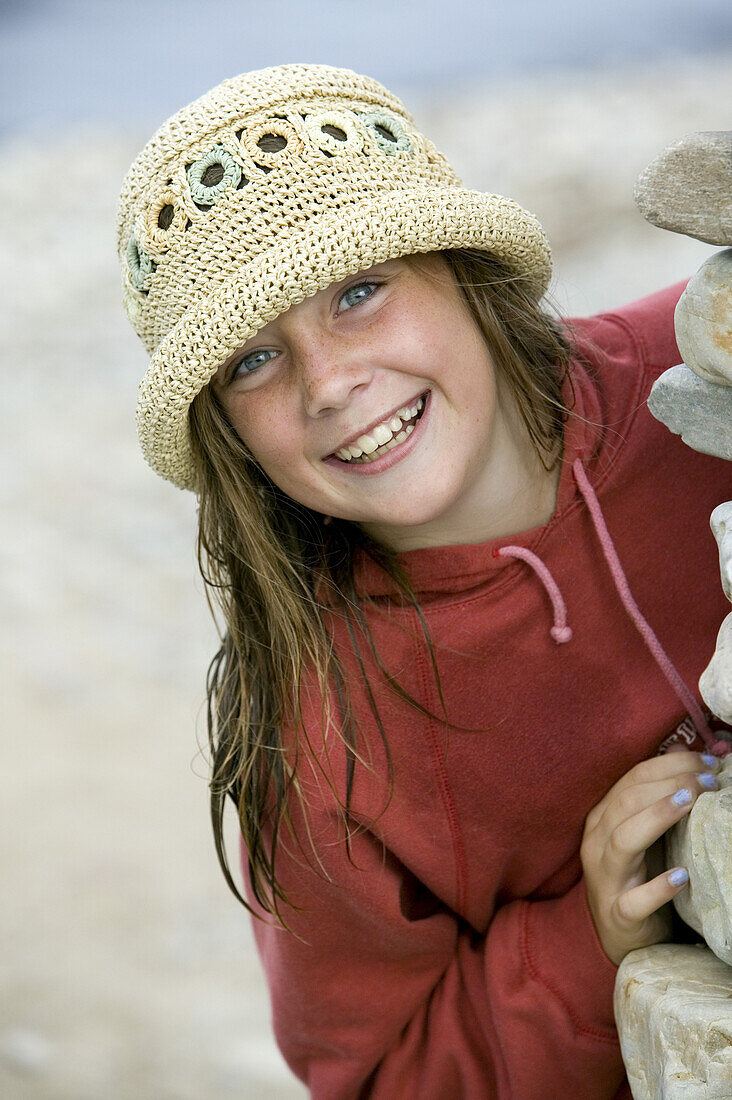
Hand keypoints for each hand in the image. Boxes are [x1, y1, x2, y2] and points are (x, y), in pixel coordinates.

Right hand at [580, 747, 719, 966]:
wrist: (618, 935)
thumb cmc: (637, 874)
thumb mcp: (645, 832)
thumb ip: (659, 794)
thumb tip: (687, 749)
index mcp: (603, 818)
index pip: (631, 779)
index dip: (668, 766)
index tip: (706, 762)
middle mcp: (597, 842)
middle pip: (626, 802)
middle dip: (669, 785)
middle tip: (708, 780)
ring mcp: (605, 879)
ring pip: (622, 841)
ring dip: (658, 818)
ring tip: (690, 803)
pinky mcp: (619, 914)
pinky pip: (634, 900)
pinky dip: (657, 888)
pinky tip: (681, 876)